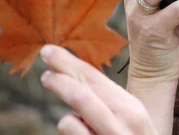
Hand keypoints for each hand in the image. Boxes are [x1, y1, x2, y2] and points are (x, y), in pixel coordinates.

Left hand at [40, 44, 158, 134]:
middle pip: (82, 94)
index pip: (96, 79)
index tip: (49, 52)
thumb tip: (76, 75)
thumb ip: (109, 102)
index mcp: (134, 110)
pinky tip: (79, 132)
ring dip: (64, 118)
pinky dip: (70, 132)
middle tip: (44, 66)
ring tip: (72, 119)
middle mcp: (125, 126)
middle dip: (59, 77)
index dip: (70, 63)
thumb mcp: (131, 120)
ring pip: (69, 121)